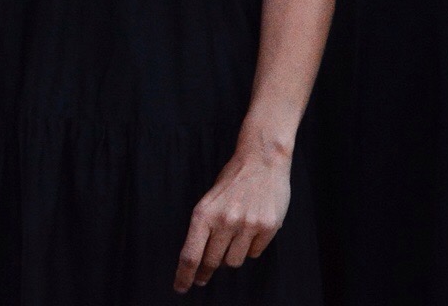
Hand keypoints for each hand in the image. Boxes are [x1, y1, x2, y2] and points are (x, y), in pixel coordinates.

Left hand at [173, 141, 290, 291]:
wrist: (262, 160)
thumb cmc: (232, 181)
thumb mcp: (209, 201)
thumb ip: (204, 228)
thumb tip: (199, 260)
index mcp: (204, 213)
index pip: (190, 254)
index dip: (184, 276)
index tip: (180, 288)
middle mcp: (224, 221)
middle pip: (212, 262)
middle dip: (205, 272)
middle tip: (202, 278)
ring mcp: (247, 225)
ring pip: (234, 262)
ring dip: (231, 255)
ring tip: (234, 236)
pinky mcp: (267, 227)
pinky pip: (254, 253)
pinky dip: (251, 247)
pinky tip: (251, 230)